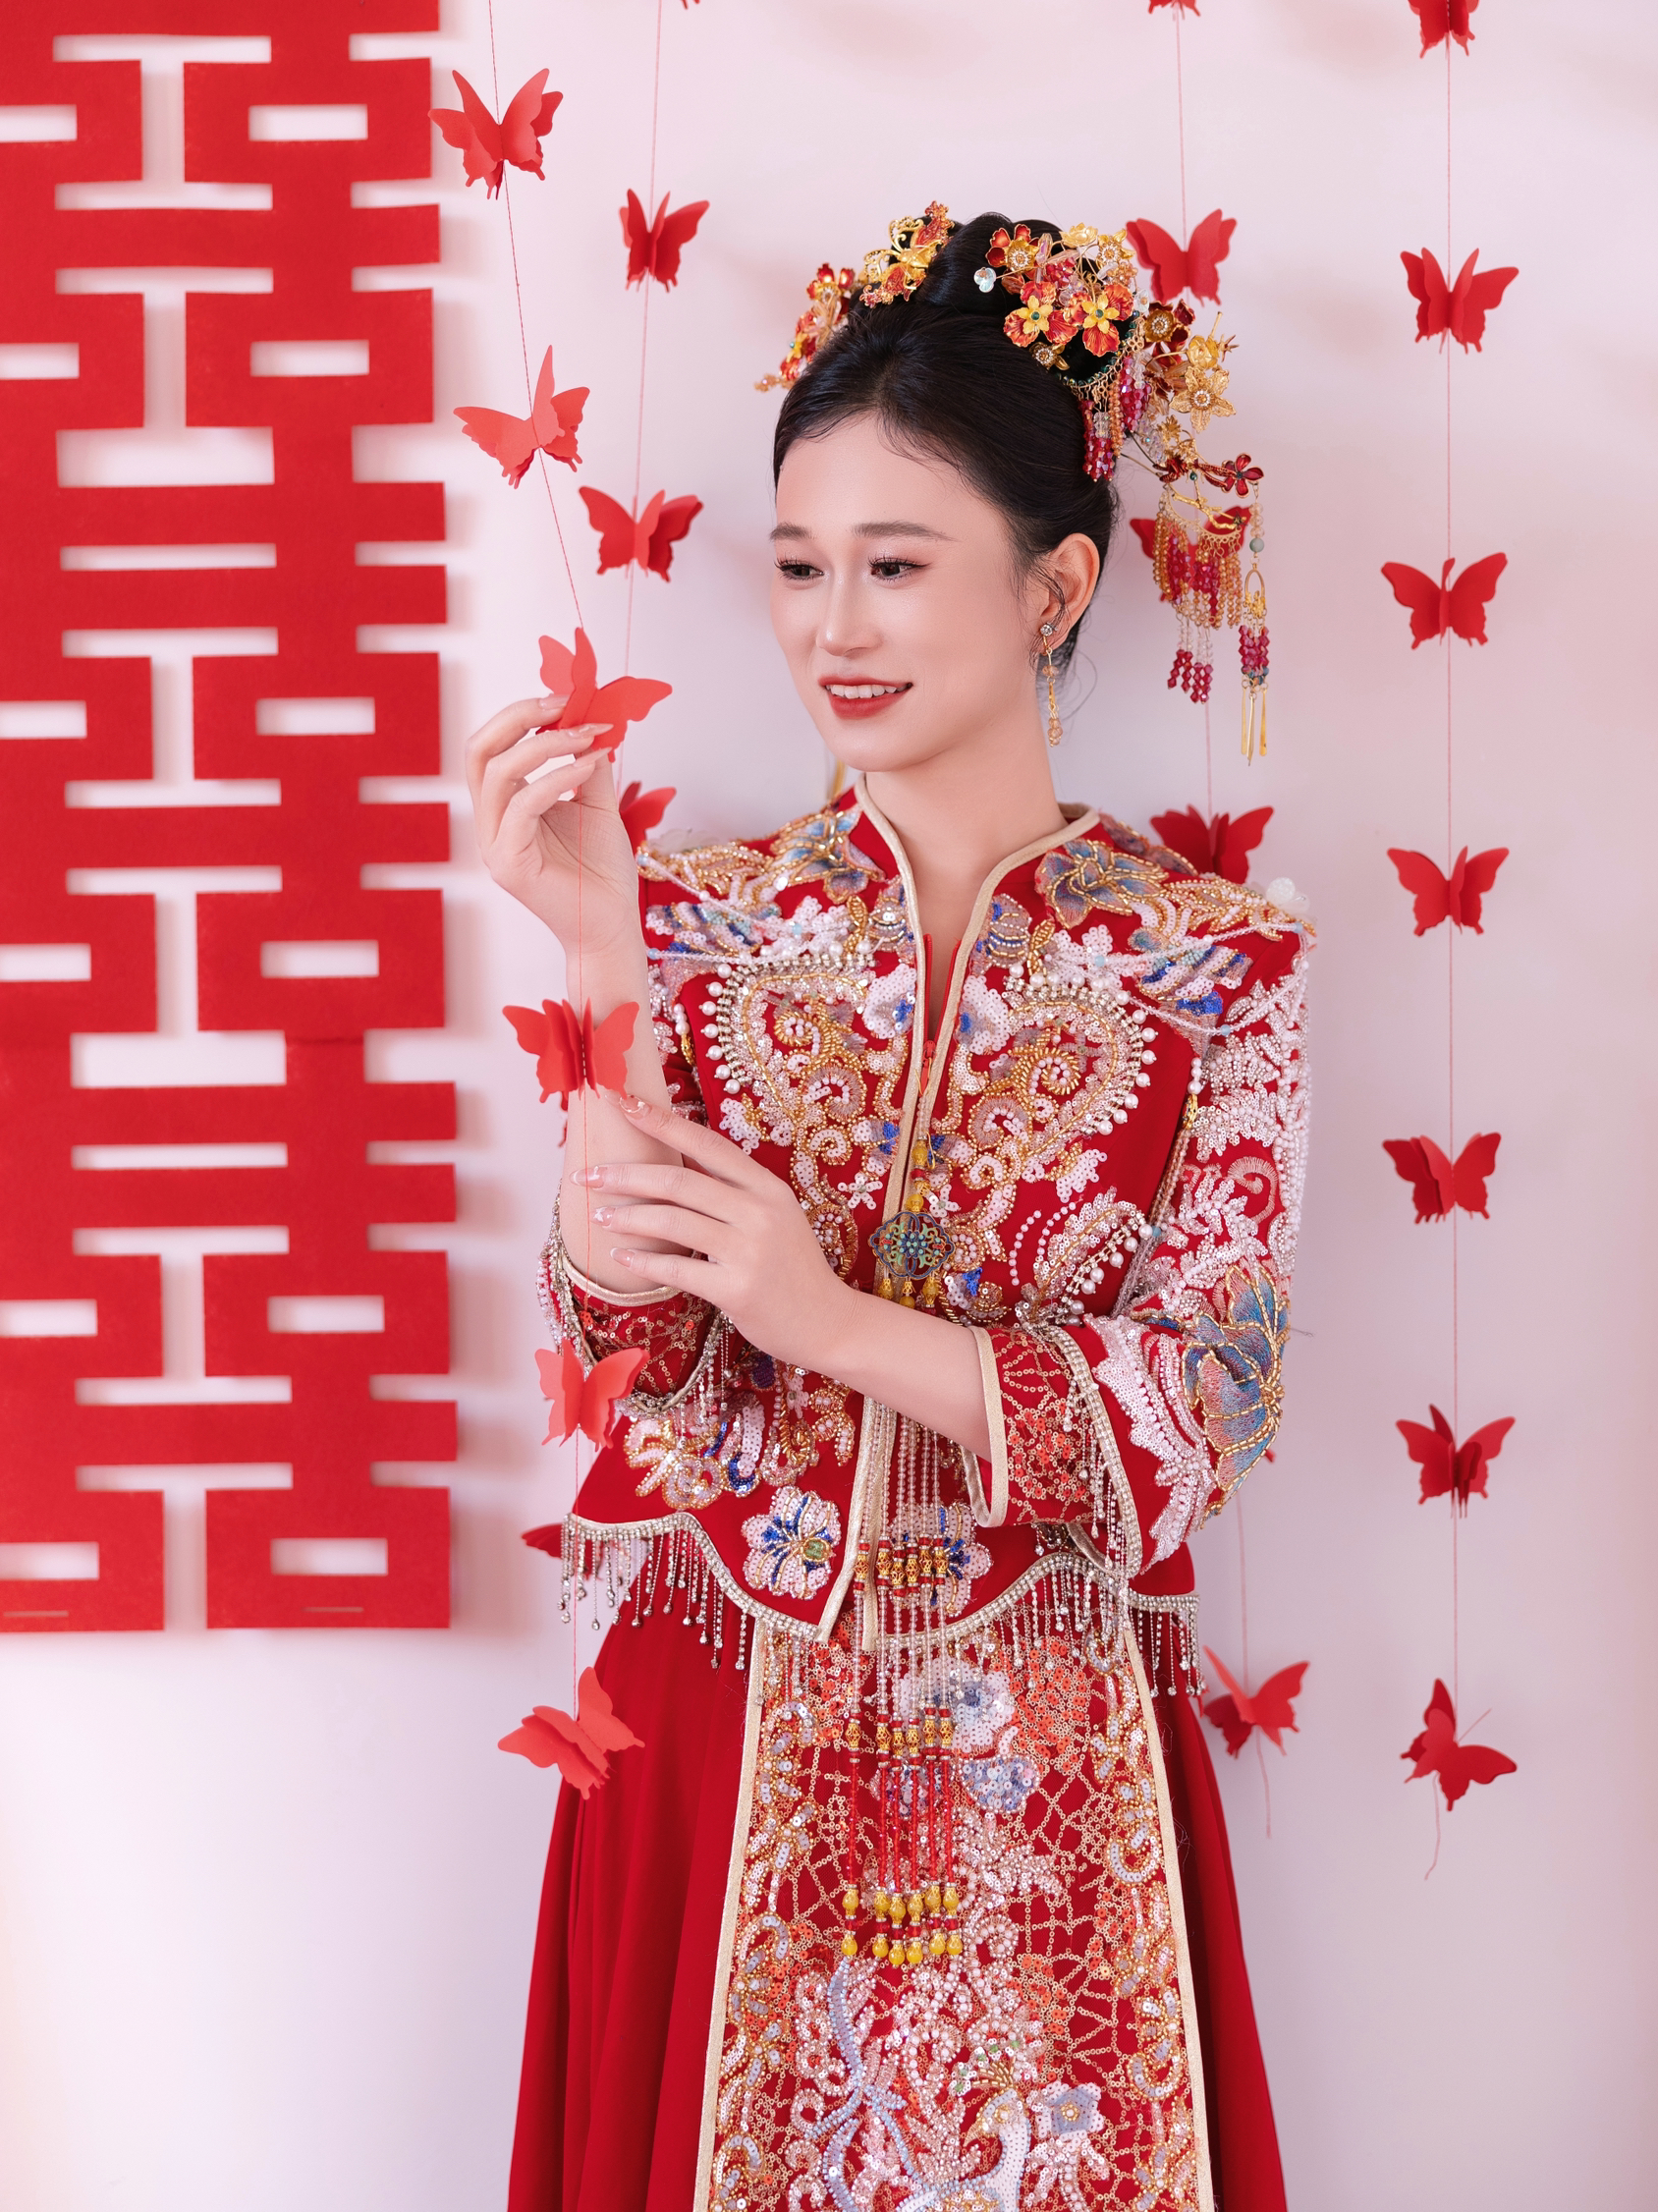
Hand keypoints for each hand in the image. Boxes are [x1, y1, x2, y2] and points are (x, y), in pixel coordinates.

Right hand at [464, 694, 639, 953]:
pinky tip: (589, 766)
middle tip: (564, 703)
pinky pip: (522, 807)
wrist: (611, 925)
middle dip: (519, 717)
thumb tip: (591, 717)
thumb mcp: (597, 803)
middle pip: (478, 751)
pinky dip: (557, 779)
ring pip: (496, 774)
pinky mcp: (509, 864)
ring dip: (545, 745)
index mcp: (505, 806)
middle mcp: (490, 822)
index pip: (492, 746)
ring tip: (588, 737)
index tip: (568, 698)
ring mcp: (494, 844)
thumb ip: (586, 762)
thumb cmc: (602, 871)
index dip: (523, 715)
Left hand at [575, 1096, 861, 1374]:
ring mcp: (750, 1251)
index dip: (661, 1122)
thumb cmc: (791, 1268)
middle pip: (679, 1181)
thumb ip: (732, 1193)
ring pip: (673, 1222)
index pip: (706, 1143)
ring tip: (599, 1216)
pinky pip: (678, 1269)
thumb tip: (673, 1170)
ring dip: (628, 1217)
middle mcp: (759, 1212)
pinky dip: (644, 1261)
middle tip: (587, 1176)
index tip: (622, 1103)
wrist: (827, 1322)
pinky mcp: (738, 1289)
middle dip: (626, 1175)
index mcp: (766, 1187)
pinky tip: (622, 1256)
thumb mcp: (773, 1217)